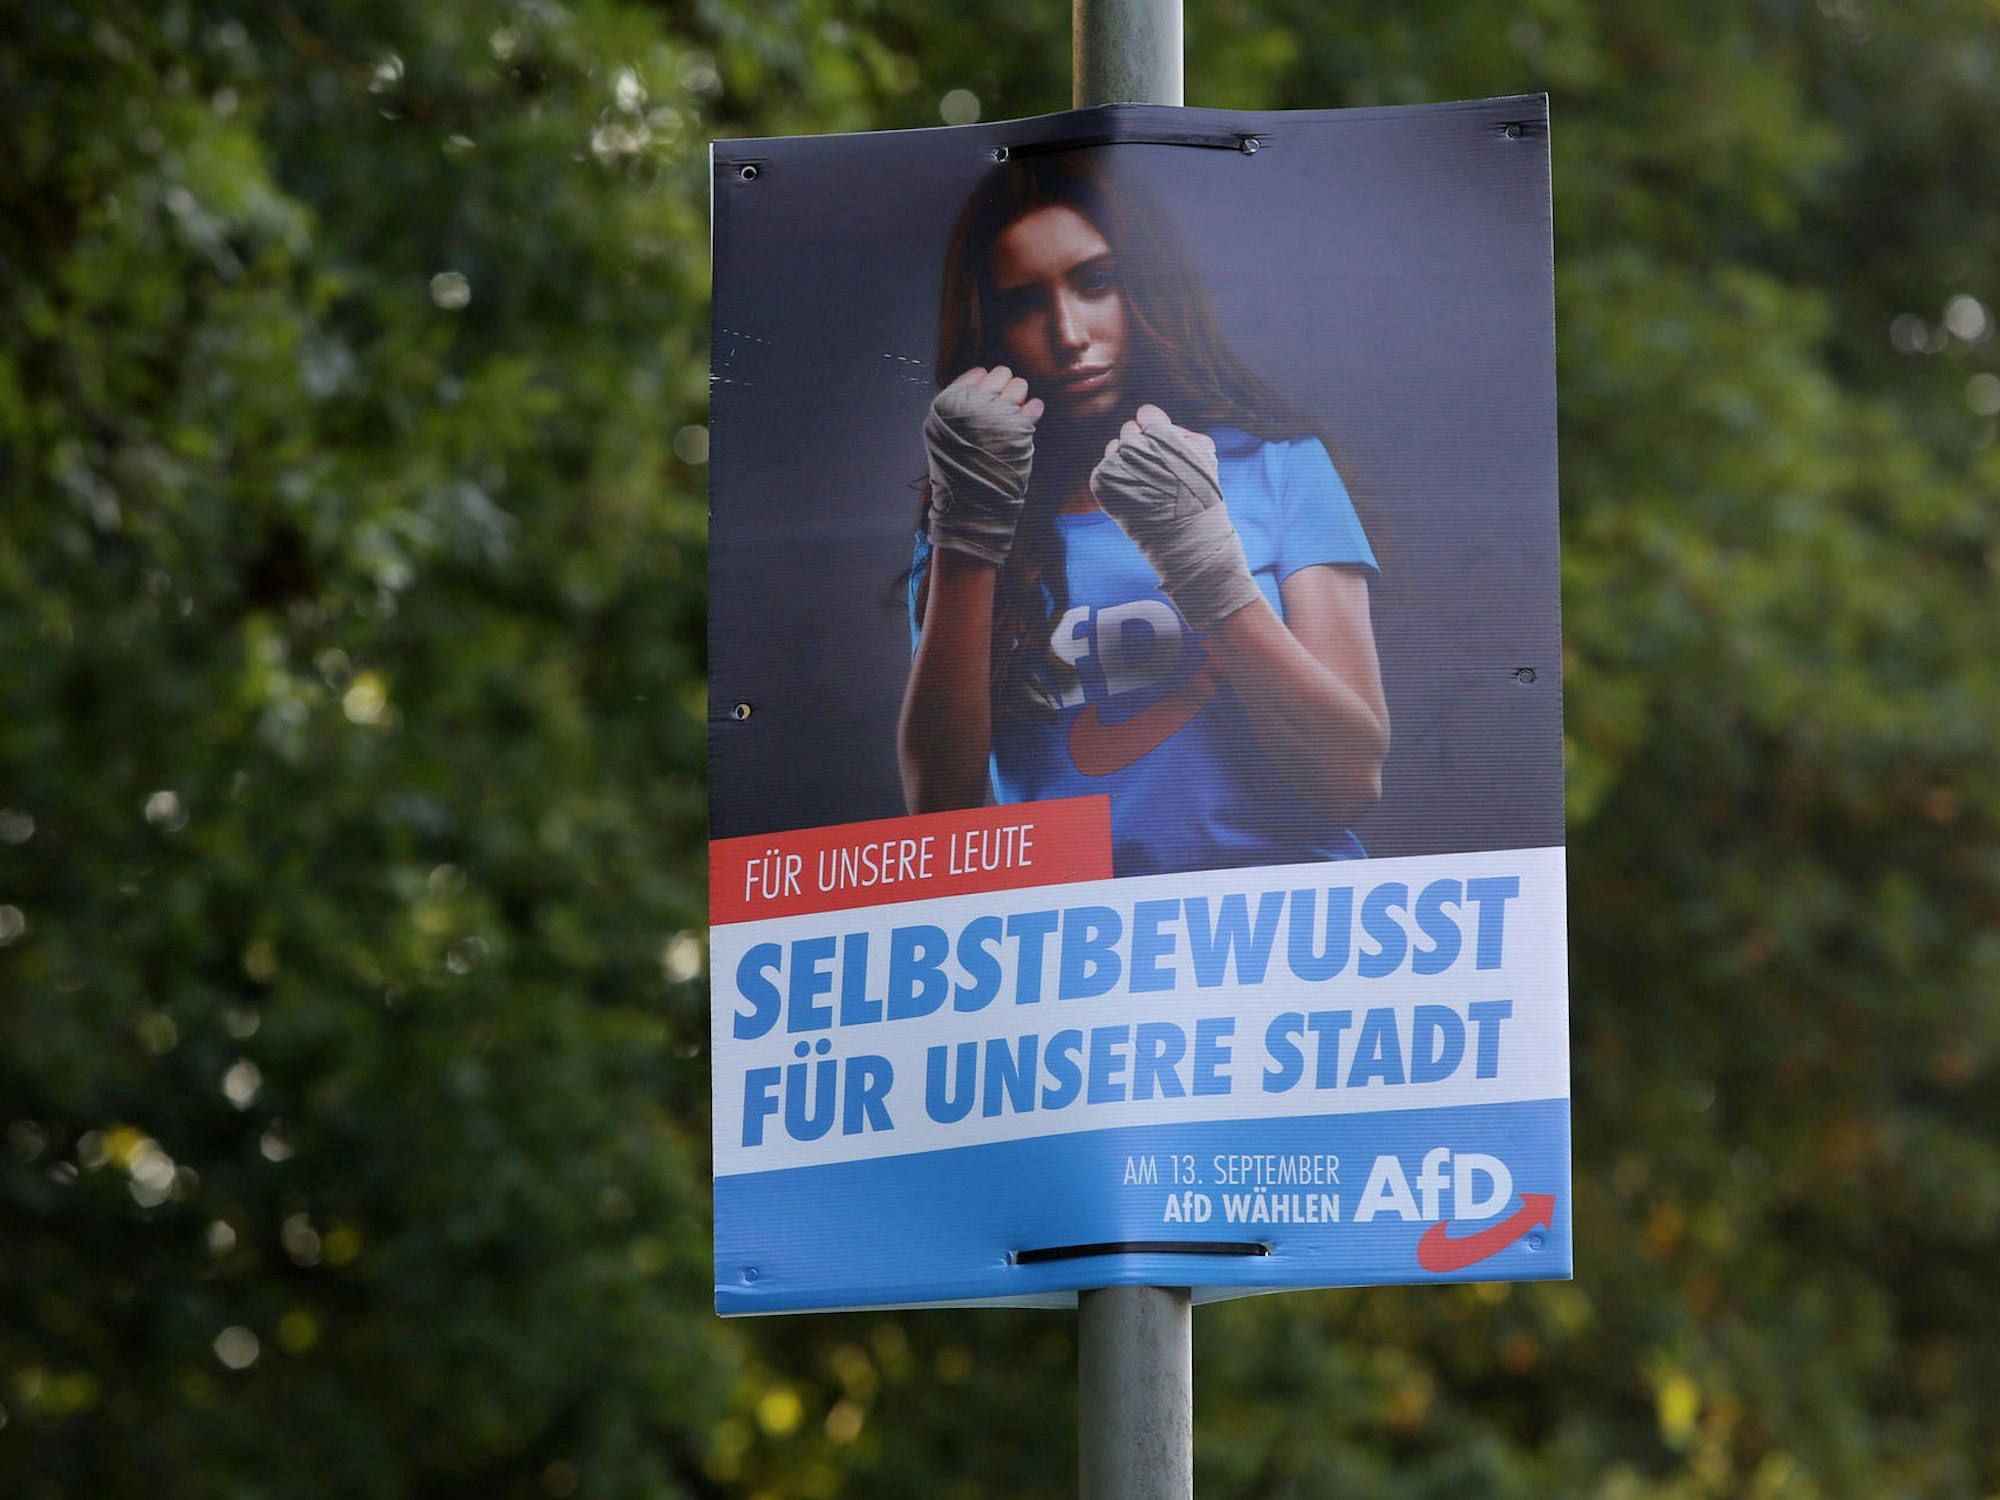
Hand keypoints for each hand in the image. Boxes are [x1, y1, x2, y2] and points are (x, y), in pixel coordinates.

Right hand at [924, 366, 1043, 566]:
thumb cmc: (955, 468)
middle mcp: (972, 405)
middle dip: (1005, 387)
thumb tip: (982, 374)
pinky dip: (1033, 412)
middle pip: (1001, 374)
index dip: (985, 387)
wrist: (969, 503)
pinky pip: (1034, 406)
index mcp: (948, 403)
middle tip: (1003, 407)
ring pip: (1020, 385)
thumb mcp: (940, 432)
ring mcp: (996, 416)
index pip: (977, 374)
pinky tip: (1027, 422)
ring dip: (1019, 398)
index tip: (985, 404)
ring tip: (1012, 417)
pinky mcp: (1019, 430)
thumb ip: (956, 402)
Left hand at [1089, 405, 1260, 629]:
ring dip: (1125, 460)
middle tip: (1155, 469)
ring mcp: (1115, 465)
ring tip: (1143, 483)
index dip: (1155, 426)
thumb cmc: (1200, 496)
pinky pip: (1103, 470)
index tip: (1161, 442)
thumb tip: (1150, 415)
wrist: (1186, 538)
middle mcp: (1133, 445)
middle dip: (1141, 444)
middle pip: (1129, 430)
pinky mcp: (1101, 484)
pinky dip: (1114, 480)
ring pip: (1113, 448)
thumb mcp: (1204, 455)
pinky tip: (1131, 493)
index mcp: (1159, 433)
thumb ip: (1180, 430)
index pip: (1147, 414)